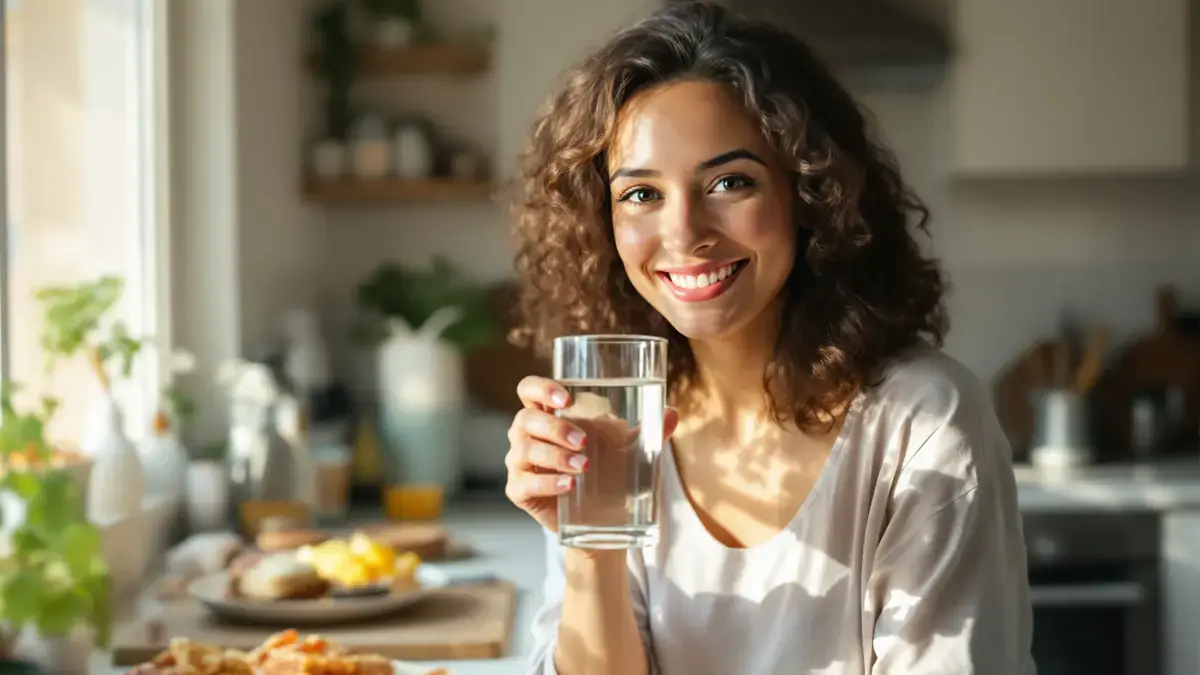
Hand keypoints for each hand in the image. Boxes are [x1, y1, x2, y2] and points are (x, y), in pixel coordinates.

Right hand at [504, 376, 677, 531]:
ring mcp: (519, 463)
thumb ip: (649, 431)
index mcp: (547, 414)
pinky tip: (569, 486)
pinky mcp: (519, 491)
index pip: (528, 389)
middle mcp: (526, 435)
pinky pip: (525, 484)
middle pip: (525, 419)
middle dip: (555, 427)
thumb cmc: (607, 472)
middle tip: (585, 441)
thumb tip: (671, 413)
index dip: (541, 388)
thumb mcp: (629, 450)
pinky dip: (548, 483)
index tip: (566, 398)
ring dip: (555, 456)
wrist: (600, 520)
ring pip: (524, 450)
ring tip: (584, 466)